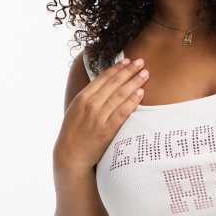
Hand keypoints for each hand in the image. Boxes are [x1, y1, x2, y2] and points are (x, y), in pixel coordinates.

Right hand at [53, 57, 149, 172]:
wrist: (70, 155)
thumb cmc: (74, 131)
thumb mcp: (76, 109)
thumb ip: (89, 97)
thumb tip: (105, 84)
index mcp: (82, 98)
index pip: (103, 78)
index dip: (117, 68)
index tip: (128, 60)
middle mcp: (90, 105)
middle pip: (114, 84)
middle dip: (129, 71)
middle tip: (141, 62)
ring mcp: (98, 117)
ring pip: (120, 95)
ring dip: (134, 82)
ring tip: (145, 74)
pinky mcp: (106, 130)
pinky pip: (122, 112)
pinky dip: (132, 101)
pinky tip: (141, 93)